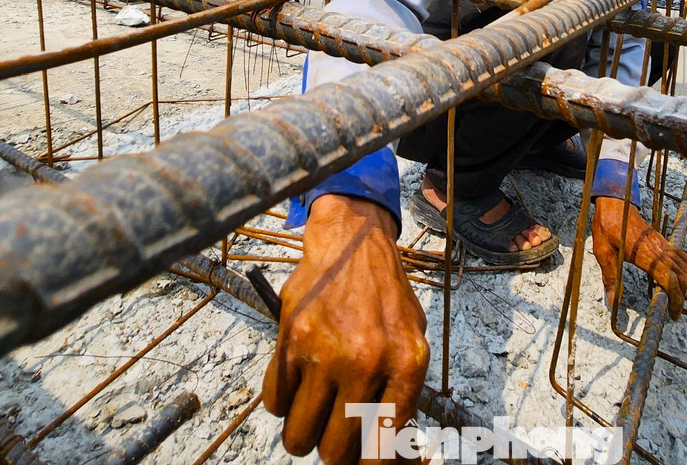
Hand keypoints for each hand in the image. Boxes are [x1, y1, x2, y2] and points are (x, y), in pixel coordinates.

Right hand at [263, 194, 428, 463]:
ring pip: (299, 436)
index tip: (360, 463)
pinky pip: (275, 403)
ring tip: (311, 415)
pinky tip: (296, 384)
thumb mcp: (412, 341)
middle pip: (334, 451)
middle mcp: (366, 363)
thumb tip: (390, 455)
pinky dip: (282, 403)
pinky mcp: (290, 341)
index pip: (383, 448)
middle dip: (331, 452)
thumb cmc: (385, 298)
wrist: (352, 243)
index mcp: (405, 366)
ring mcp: (325, 353)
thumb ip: (402, 395)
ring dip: (302, 435)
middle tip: (332, 433)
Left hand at [590, 196, 686, 319]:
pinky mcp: (662, 240)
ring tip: (674, 296)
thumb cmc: (608, 227)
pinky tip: (673, 277)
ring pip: (684, 266)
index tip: (673, 313)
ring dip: (684, 283)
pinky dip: (682, 270)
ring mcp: (663, 244)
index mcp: (646, 256)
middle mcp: (659, 250)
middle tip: (673, 310)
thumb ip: (610, 279)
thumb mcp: (603, 254)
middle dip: (681, 296)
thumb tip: (612, 302)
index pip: (670, 281)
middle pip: (682, 276)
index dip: (676, 299)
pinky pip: (680, 257)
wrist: (616, 203)